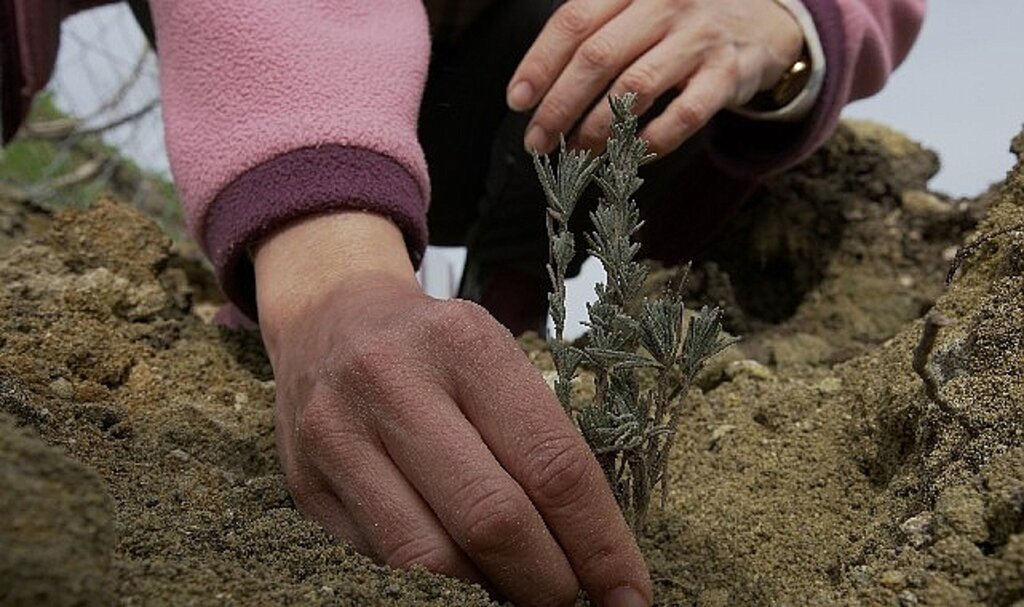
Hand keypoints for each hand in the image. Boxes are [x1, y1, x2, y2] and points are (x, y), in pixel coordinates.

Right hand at [253, 211, 651, 605]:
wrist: (329, 318)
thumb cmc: (433, 349)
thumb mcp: (494, 359)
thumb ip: (537, 441)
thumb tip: (590, 553)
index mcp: (465, 345)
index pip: (553, 465)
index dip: (600, 545)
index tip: (629, 595)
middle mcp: (394, 382)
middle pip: (493, 520)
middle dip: (547, 584)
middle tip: (570, 600)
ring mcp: (338, 434)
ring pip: (429, 559)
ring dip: (488, 595)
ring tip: (516, 593)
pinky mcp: (305, 483)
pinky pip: (382, 563)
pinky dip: (436, 585)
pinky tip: (462, 578)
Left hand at [507, 0, 803, 154]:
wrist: (766, 18)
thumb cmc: (681, 17)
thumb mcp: (638, 3)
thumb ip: (595, 27)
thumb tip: (540, 84)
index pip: (575, 21)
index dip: (540, 63)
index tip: (517, 100)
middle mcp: (665, 2)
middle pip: (597, 58)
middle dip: (559, 105)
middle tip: (537, 140)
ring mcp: (699, 37)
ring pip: (634, 89)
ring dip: (597, 128)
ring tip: (577, 151)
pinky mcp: (727, 74)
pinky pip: (682, 116)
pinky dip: (651, 141)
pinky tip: (630, 155)